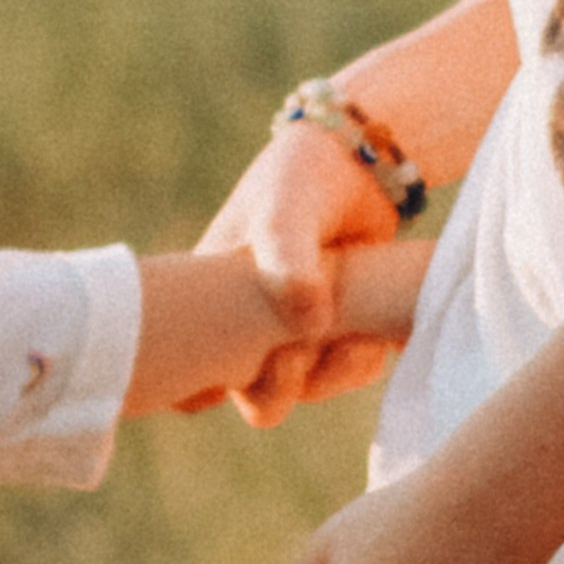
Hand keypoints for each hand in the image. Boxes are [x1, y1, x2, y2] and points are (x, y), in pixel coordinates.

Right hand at [192, 122, 405, 423]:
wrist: (359, 164)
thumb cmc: (301, 179)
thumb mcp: (284, 208)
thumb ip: (286, 256)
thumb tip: (309, 323)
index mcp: (209, 306)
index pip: (188, 383)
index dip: (217, 387)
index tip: (257, 355)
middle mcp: (246, 329)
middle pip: (260, 399)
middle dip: (292, 378)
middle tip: (313, 335)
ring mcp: (294, 336)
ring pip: (309, 391)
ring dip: (336, 368)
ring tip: (356, 327)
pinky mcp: (338, 336)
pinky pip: (347, 373)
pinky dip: (364, 357)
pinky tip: (375, 326)